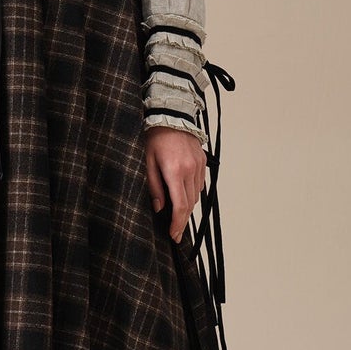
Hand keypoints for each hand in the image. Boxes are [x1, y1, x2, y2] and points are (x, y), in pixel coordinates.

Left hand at [145, 124, 206, 241]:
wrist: (171, 115)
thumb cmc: (155, 138)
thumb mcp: (148, 162)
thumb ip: (154, 187)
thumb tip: (160, 208)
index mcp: (175, 171)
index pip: (180, 205)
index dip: (178, 223)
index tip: (174, 235)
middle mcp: (190, 170)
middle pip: (190, 204)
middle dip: (182, 220)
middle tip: (174, 232)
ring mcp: (198, 165)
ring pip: (196, 195)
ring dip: (187, 207)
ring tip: (177, 215)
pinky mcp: (202, 161)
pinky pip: (199, 184)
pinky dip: (192, 193)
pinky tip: (183, 195)